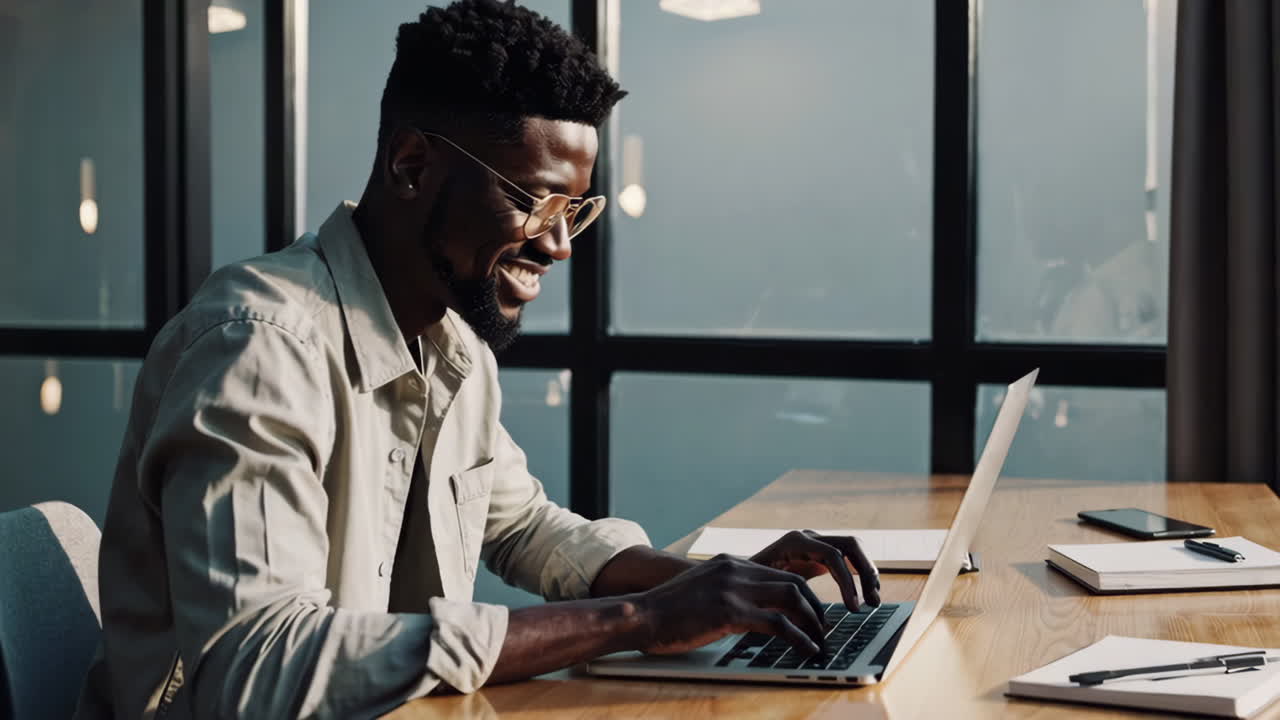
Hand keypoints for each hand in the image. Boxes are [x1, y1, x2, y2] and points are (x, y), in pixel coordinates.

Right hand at [634, 554, 827, 655]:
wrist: (640, 615)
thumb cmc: (666, 611)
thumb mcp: (700, 589)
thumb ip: (726, 590)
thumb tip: (749, 608)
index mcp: (729, 562)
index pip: (779, 573)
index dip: (802, 596)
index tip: (811, 614)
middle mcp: (735, 569)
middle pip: (793, 583)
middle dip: (814, 608)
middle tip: (822, 630)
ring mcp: (733, 589)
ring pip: (792, 599)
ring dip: (813, 622)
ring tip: (819, 641)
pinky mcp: (730, 612)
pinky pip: (778, 624)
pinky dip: (800, 638)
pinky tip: (807, 650)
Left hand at [750, 530, 880, 608]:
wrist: (737, 575)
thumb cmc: (745, 586)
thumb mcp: (762, 591)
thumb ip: (781, 599)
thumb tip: (803, 622)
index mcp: (794, 543)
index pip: (833, 555)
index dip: (847, 581)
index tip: (853, 608)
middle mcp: (808, 538)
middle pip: (850, 545)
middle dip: (865, 573)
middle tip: (872, 603)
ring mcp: (816, 543)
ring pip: (854, 549)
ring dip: (867, 572)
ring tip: (873, 600)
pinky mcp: (821, 553)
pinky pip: (849, 557)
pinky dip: (860, 573)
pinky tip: (866, 594)